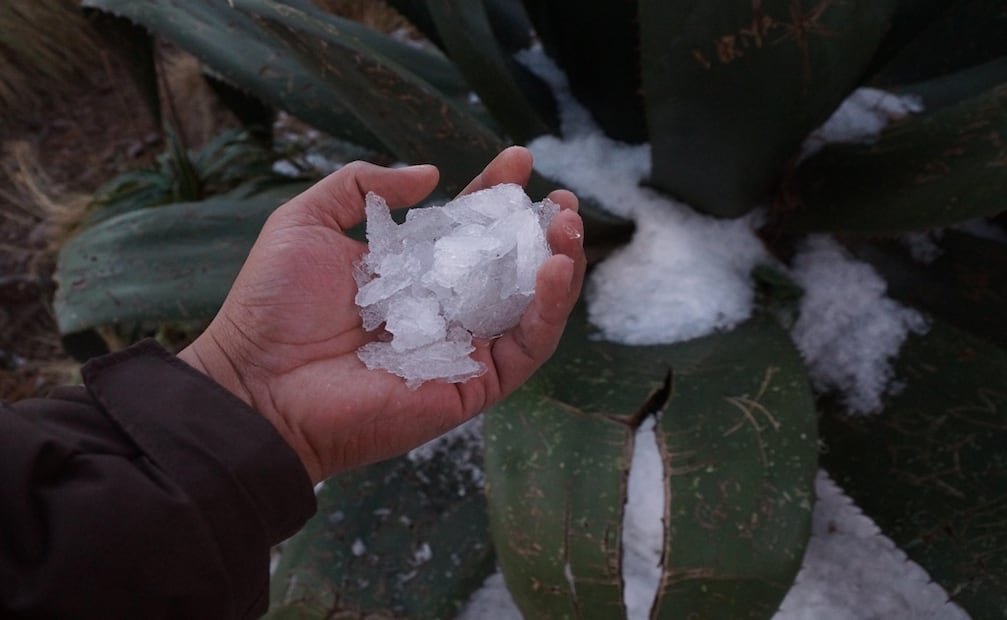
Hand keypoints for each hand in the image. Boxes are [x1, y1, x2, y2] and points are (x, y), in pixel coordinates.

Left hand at [178, 147, 585, 482]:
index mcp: (410, 273)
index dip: (495, 195)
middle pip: (509, 267)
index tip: (518, 160)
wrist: (258, 384)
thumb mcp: (309, 221)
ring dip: (559, 266)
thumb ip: (365, 186)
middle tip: (563, 200)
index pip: (467, 230)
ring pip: (529, 308)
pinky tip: (552, 270)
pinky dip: (547, 311)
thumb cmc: (274, 306)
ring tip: (568, 227)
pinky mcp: (473, 385)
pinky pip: (525, 349)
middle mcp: (441, 309)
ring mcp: (461, 348)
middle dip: (541, 230)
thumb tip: (429, 174)